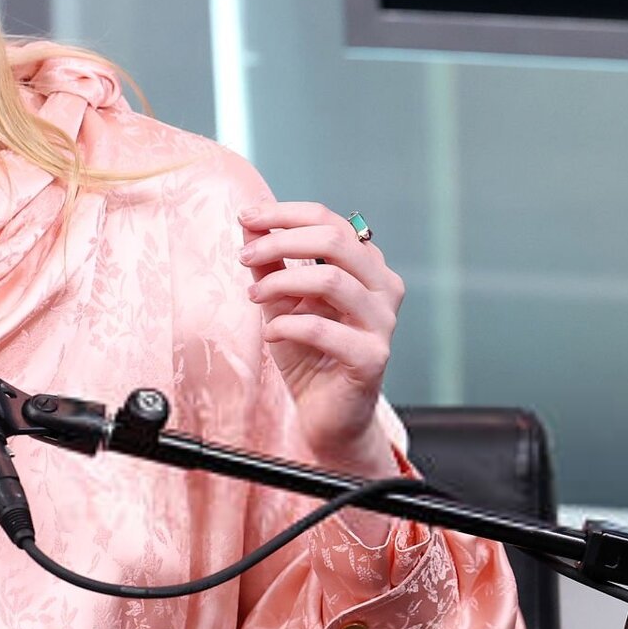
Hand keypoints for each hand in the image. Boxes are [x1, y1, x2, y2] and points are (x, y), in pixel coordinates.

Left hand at [237, 200, 404, 470]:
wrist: (325, 414)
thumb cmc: (308, 353)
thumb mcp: (281, 300)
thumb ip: (270, 262)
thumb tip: (249, 220)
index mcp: (366, 267)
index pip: (330, 221)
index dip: (285, 214)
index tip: (247, 216)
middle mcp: (383, 288)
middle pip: (334, 240)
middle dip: (280, 241)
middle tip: (244, 256)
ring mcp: (382, 323)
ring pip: (330, 280)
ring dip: (280, 283)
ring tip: (254, 297)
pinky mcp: (371, 357)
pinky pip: (322, 329)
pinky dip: (286, 326)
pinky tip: (270, 334)